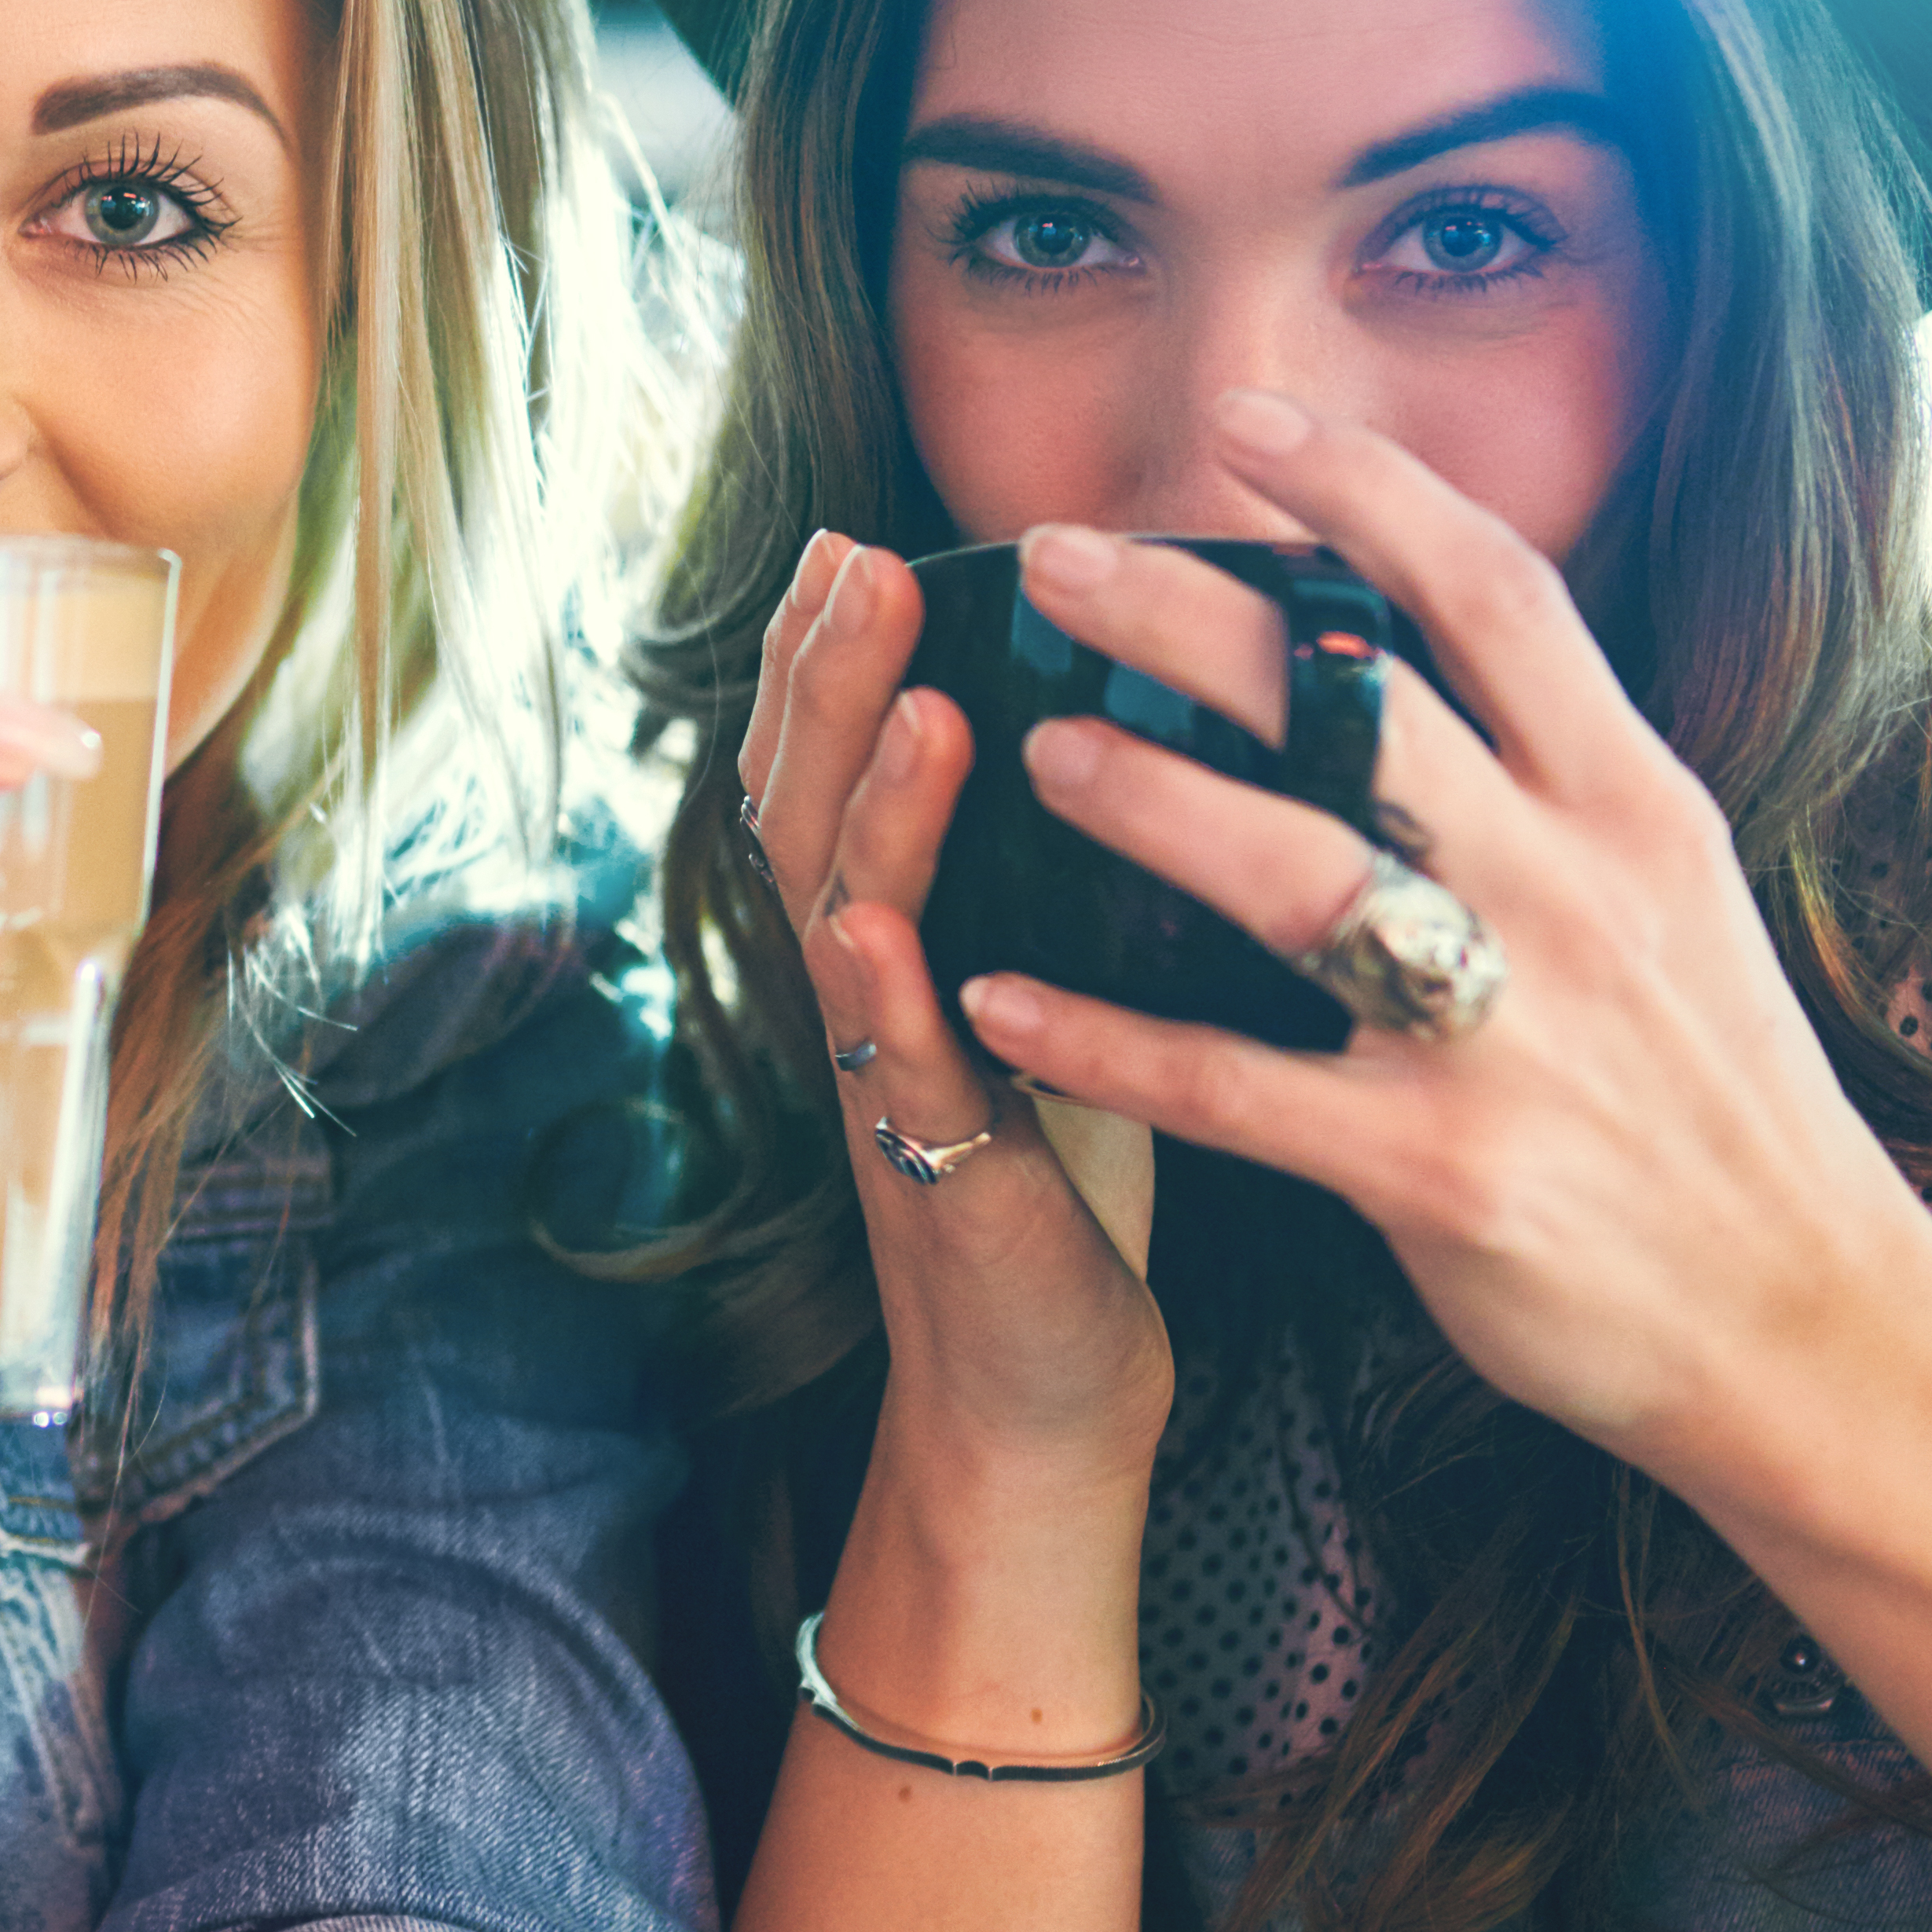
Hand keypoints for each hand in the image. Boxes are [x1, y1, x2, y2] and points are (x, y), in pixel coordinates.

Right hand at [736, 531, 1199, 1496]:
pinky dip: (881, 993)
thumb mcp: (1055, 991)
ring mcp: (891, 1085)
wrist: (1038, 1390)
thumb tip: (1119, 720)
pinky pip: (899, 1073)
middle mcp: (871, 997)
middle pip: (812, 808)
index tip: (851, 540)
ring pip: (844, 917)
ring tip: (905, 697)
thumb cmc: (1069, 1176)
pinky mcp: (943, 1180)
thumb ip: (1048, 875)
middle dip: (827, 679)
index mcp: (903, 941)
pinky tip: (872, 926)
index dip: (831, 656)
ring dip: (868, 804)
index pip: (842, 767)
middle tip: (853, 561)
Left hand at [948, 394, 1931, 1477]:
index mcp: (1637, 807)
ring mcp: (1510, 1034)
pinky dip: (1106, 1041)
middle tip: (1052, 555)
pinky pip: (1235, 1090)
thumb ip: (1556, 784)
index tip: (1249, 421)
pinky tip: (996, 999)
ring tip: (1034, 750)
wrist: (1811, 1325)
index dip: (1372, 493)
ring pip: (1301, 877)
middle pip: (1368, 707)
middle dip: (1198, 619)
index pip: (1500, 597)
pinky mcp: (1443, 1171)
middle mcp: (1577, 894)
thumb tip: (1417, 666)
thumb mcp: (1675, 900)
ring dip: (1150, 804)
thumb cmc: (1715, 1101)